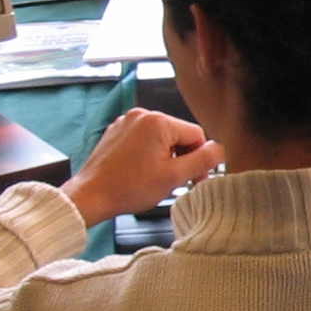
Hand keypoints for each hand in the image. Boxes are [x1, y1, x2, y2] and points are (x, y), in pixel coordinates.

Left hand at [61, 108, 223, 227]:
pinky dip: (147, 154)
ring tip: (153, 178)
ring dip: (164, 156)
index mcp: (158, 122)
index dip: (199, 159)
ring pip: (161, 137)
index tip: (192, 179)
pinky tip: (140, 172)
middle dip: (180, 157)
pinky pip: (143, 139)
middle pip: (178, 135)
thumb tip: (219, 149)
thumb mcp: (173, 177)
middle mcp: (142, 115)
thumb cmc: (127, 188)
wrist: (90, 195)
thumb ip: (203, 161)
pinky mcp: (117, 131)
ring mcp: (127, 122)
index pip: (197, 135)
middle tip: (173, 181)